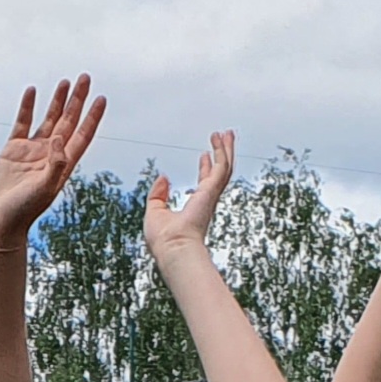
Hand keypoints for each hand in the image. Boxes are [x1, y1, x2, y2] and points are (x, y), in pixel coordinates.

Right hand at [0, 77, 104, 251]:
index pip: (82, 135)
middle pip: (68, 121)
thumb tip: (60, 136)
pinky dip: (28, 107)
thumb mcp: (44, 189)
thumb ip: (55, 163)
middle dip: (77, 100)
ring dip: (57, 100)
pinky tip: (33, 91)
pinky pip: (23, 123)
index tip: (101, 98)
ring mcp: (32, 150)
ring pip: (49, 119)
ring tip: (65, 82)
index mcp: (62, 165)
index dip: (92, 117)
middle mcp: (50, 154)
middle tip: (85, 78)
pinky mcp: (13, 149)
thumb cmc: (23, 211)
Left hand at [143, 130, 234, 262]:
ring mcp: (211, 196)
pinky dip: (222, 150)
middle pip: (219, 173)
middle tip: (223, 139)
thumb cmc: (164, 240)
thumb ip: (157, 195)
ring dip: (226, 149)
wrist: (173, 248)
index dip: (205, 169)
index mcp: (194, 208)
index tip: (204, 156)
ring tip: (226, 133)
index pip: (203, 185)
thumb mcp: (154, 212)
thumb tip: (163, 178)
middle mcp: (206, 201)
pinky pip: (221, 166)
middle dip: (222, 155)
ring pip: (225, 167)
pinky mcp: (212, 190)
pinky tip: (219, 139)